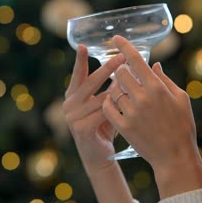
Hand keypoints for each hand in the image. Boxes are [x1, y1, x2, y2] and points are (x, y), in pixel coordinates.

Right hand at [63, 45, 124, 175]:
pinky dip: (116, 107)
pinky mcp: (81, 129)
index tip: (83, 46)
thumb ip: (111, 88)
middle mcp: (69, 104)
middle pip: (90, 82)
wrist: (99, 156)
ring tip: (132, 79)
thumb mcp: (105, 104)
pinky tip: (128, 102)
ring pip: (100, 98)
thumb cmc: (103, 127)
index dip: (80, 60)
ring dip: (118, 89)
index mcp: (72, 95)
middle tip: (121, 57)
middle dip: (108, 68)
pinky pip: (103, 113)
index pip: (78, 74)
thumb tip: (126, 66)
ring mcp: (72, 117)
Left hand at [103, 35, 201, 197]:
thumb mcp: (180, 98)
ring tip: (123, 92)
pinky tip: (114, 103)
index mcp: (157, 88)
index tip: (116, 38)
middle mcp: (142, 98)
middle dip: (120, 71)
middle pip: (120, 73)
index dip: (124, 46)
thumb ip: (165, 79)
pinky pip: (107, 107)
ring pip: (112, 90)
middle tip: (123, 75)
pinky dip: (108, 103)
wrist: (174, 156)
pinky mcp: (123, 126)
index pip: (136, 60)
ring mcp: (131, 113)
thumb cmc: (181, 125)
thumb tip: (154, 64)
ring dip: (115, 88)